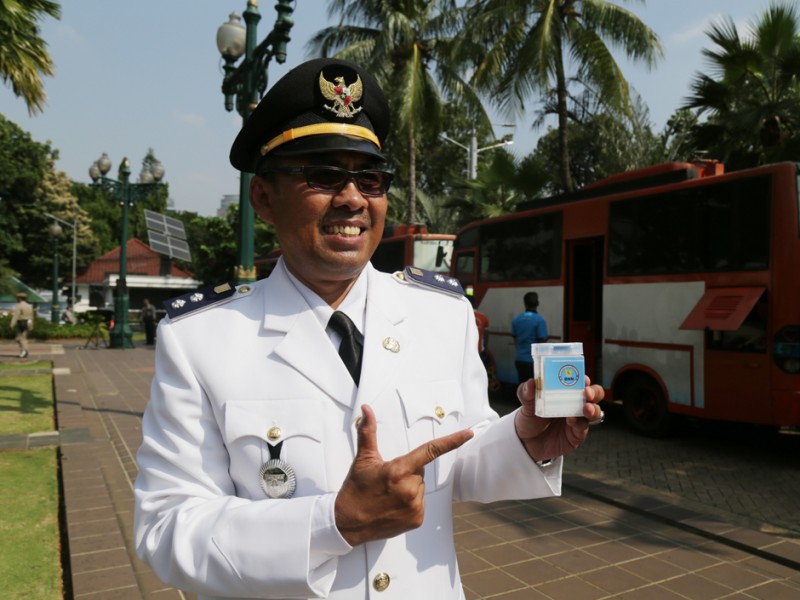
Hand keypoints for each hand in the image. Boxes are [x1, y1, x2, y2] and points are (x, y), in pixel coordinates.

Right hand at [335, 404, 473, 546]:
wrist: (348, 523)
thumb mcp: (363, 459)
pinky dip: (410, 502)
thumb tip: (367, 409)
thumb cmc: (355, 490)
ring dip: (409, 487)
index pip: (429, 451)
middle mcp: (409, 489)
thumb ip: (368, 432)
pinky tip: (393, 506)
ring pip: (420, 487)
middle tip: (388, 480)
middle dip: (408, 471)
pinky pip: (420, 503)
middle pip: (420, 471)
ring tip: (389, 495)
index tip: (468, 434)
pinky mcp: (416, 519)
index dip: (452, 441)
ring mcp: (414, 506)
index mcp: (398, 471)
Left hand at [514, 376, 603, 462]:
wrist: (527, 442)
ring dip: (593, 409)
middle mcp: (575, 403)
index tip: (583, 378)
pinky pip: (583, 428)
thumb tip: (530, 383)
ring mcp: (578, 419)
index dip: (584, 378)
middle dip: (594, 392)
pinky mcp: (577, 434)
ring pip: (595, 412)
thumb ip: (526, 393)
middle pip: (595, 395)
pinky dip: (579, 423)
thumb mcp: (526, 404)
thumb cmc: (530, 417)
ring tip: (586, 408)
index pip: (580, 381)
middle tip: (587, 392)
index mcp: (566, 391)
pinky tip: (572, 420)